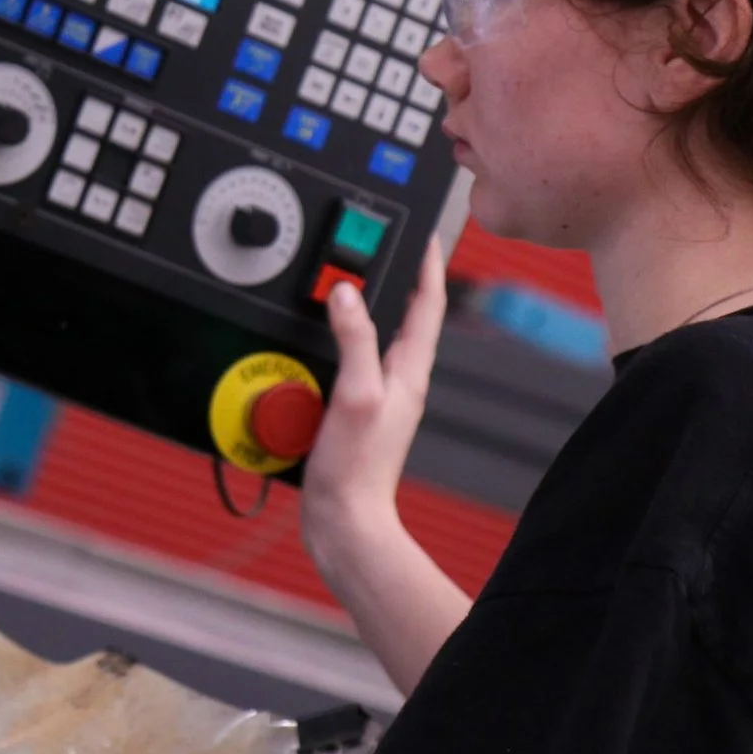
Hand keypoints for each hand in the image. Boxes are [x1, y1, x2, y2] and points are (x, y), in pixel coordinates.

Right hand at [300, 238, 447, 560]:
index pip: (427, 304)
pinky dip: (343, 337)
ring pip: (379, 336)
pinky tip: (324, 336)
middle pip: (406, 315)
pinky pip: (354, 360)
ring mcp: (378, 397)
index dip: (428, 264)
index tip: (424, 232)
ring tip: (359, 277)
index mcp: (409, 373)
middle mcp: (399, 381)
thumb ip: (355, 341)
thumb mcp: (355, 395)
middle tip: (390, 243)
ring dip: (372, 305)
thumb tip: (345, 294)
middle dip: (400, 276)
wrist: (342, 521)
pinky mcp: (355, 412)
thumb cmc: (355, 469)